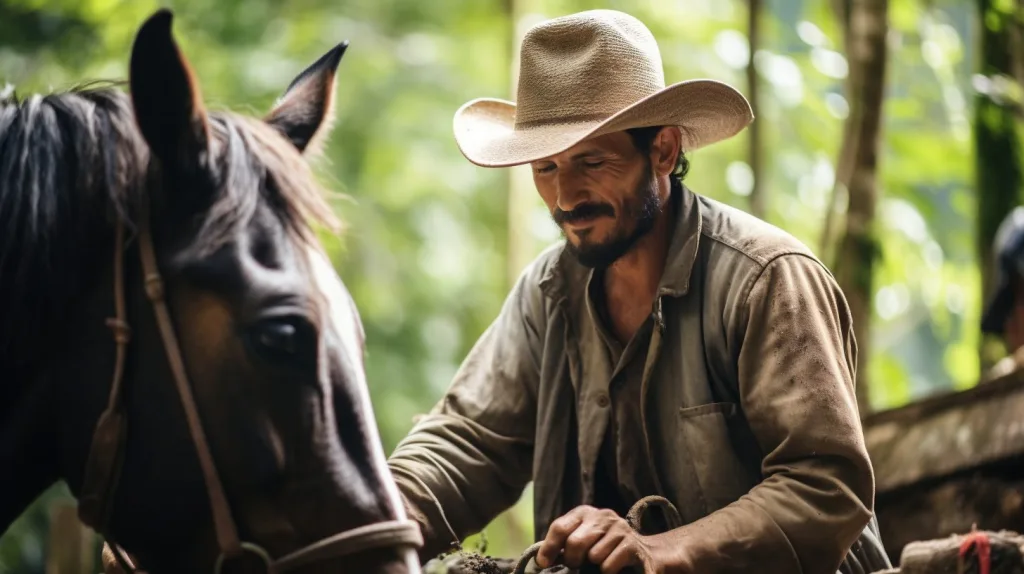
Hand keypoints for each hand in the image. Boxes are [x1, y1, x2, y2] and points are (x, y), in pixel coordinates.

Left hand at [535, 505, 667, 572]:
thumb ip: (564, 544)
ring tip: (600, 562)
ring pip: (593, 555)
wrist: (642, 552)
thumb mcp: (583, 539)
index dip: (549, 547)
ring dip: (594, 565)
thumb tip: (541, 559)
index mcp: (584, 512)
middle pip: (575, 542)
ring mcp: (619, 528)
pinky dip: (607, 571)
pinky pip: (607, 565)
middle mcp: (602, 515)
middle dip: (572, 559)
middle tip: (576, 565)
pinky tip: (613, 566)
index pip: (560, 527)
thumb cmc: (603, 547)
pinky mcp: (632, 544)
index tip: (543, 564)